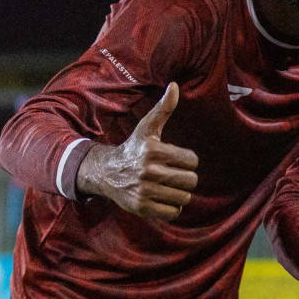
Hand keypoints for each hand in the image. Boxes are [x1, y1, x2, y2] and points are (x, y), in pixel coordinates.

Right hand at [75, 83, 198, 218]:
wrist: (106, 172)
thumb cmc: (134, 148)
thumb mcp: (147, 128)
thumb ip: (164, 108)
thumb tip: (175, 86)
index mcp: (153, 150)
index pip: (192, 161)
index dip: (187, 161)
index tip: (174, 159)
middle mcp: (148, 171)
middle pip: (191, 181)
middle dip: (185, 178)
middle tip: (171, 174)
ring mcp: (144, 190)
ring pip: (184, 198)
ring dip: (178, 193)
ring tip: (165, 186)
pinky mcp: (141, 207)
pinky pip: (173, 212)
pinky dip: (171, 208)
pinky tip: (161, 198)